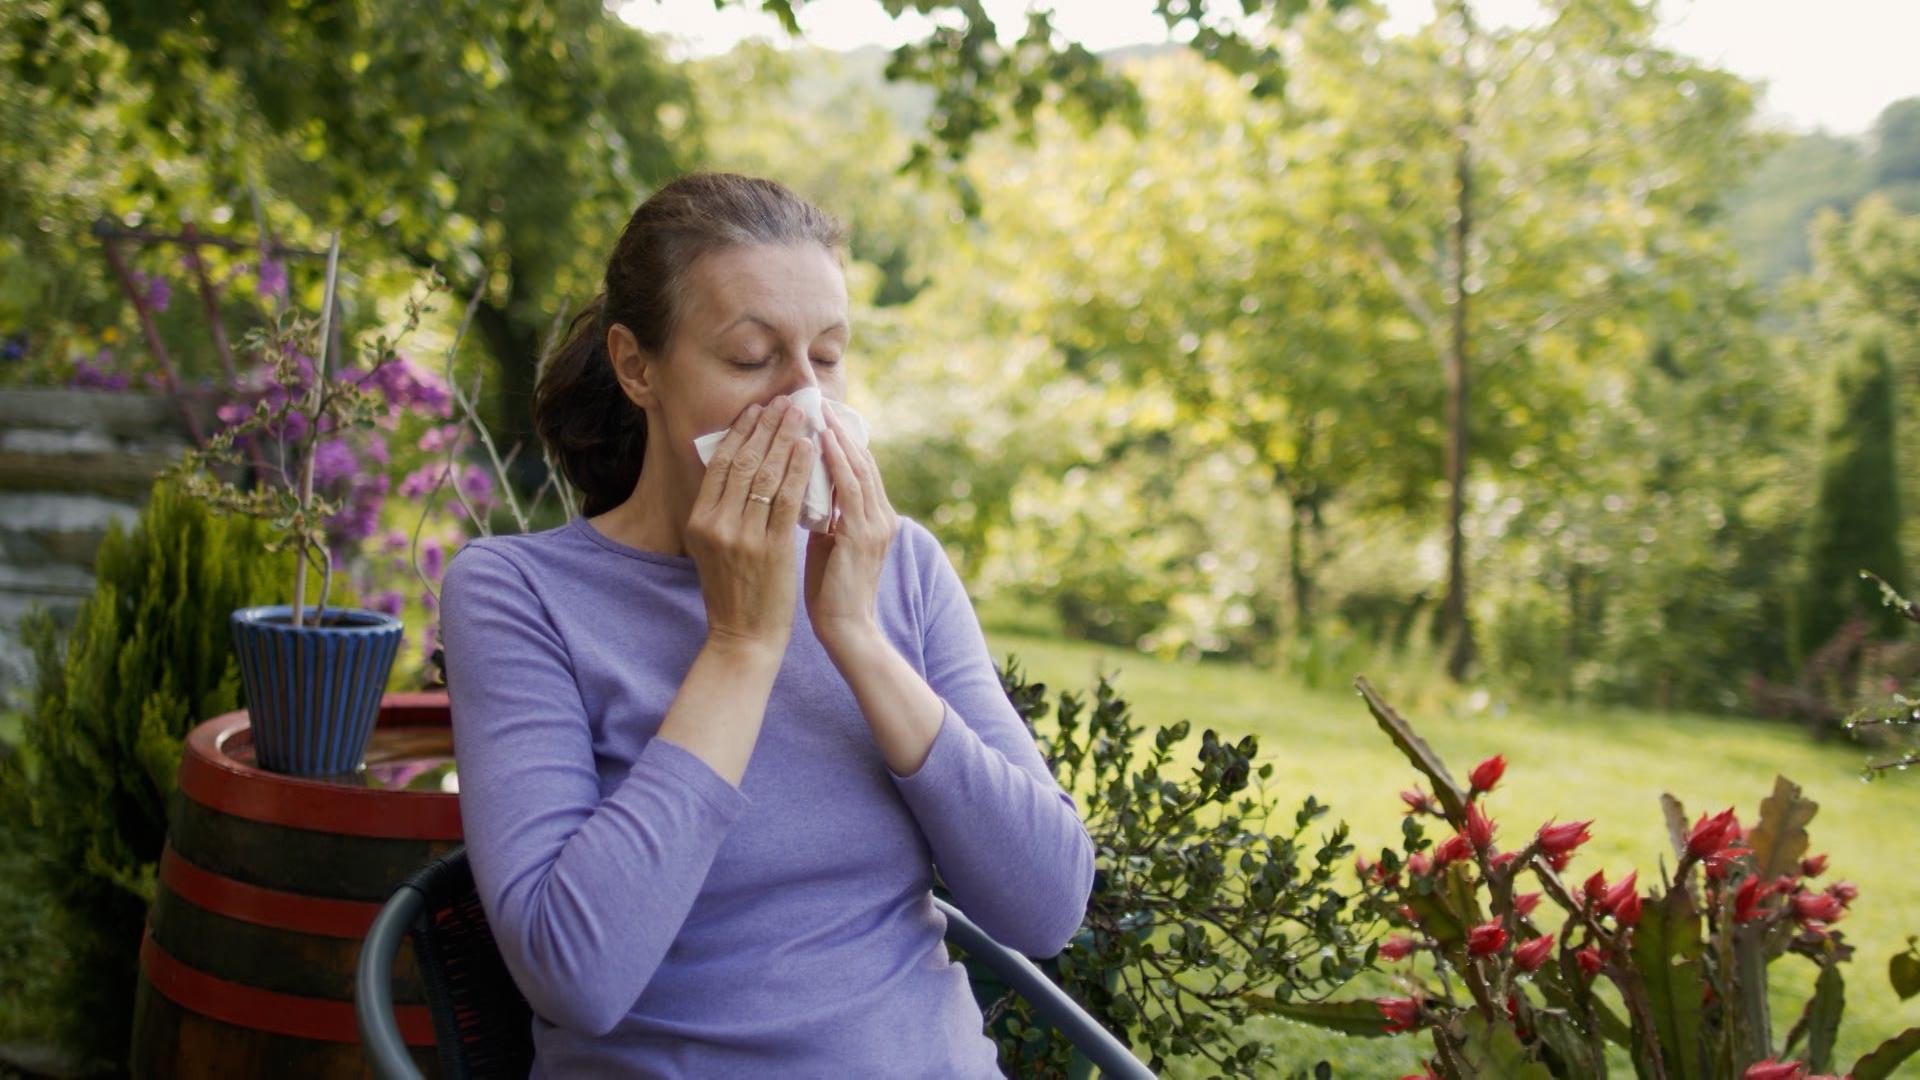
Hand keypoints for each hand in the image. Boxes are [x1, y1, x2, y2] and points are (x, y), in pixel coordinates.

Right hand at [685, 396, 815, 655]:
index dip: (740, 432)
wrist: (744, 637)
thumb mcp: (713, 546)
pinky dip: (799, 469)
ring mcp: (743, 536)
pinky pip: (788, 499)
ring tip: (800, 415)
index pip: (720, 464)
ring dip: (785, 439)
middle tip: (784, 401)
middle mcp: (717, 524)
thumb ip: (719, 510)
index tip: (757, 409)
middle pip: (743, 462)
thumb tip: (734, 466)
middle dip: (766, 427)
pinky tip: (809, 448)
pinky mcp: (772, 549)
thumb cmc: (734, 590)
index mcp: (699, 520)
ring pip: (766, 475)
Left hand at [805, 405, 898, 650]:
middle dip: (839, 428)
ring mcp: (876, 524)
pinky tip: (820, 440)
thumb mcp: (828, 543)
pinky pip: (849, 487)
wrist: (846, 630)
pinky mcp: (862, 534)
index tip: (817, 413)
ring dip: (836, 435)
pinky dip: (836, 461)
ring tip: (816, 409)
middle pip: (862, 459)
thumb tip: (803, 488)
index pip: (859, 467)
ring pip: (857, 467)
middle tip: (815, 399)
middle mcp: (882, 516)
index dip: (840, 438)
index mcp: (875, 518)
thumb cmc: (830, 591)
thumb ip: (825, 515)